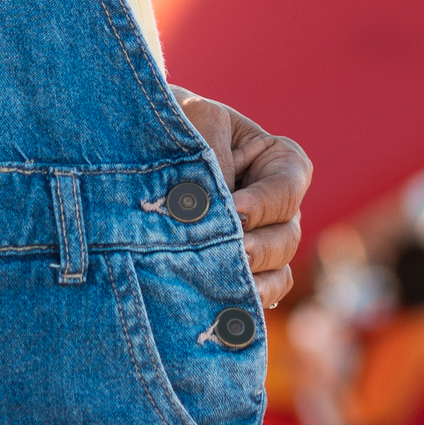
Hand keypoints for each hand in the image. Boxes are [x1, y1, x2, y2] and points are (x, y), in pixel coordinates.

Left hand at [178, 92, 310, 307]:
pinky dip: (250, 299)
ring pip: (277, 268)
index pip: (289, 185)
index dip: (266, 202)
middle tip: (234, 252)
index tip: (235, 210)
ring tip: (228, 277)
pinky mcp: (238, 269)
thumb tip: (219, 211)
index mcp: (275, 161)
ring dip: (254, 276)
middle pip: (287, 234)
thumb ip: (215, 159)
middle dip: (260, 246)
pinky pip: (262, 293)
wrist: (133, 145)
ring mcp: (260, 240)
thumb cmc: (174, 125)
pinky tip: (227, 303)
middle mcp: (275, 206)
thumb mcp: (198, 121)